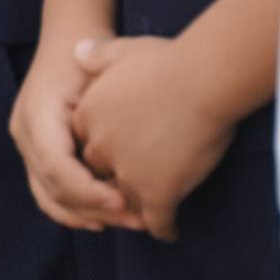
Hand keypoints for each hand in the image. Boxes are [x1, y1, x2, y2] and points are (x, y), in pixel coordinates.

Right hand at [10, 28, 137, 231]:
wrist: (69, 36)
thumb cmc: (92, 52)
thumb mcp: (102, 73)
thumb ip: (109, 110)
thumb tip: (125, 158)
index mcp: (38, 112)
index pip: (57, 167)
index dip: (89, 190)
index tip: (124, 199)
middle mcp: (24, 132)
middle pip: (53, 188)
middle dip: (96, 209)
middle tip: (138, 218)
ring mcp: (25, 145)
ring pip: (49, 197)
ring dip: (87, 215)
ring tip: (128, 221)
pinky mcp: (35, 153)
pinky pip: (49, 191)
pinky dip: (74, 210)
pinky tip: (103, 219)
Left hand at [66, 31, 233, 239]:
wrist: (202, 80)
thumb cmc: (170, 61)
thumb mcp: (124, 50)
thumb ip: (99, 56)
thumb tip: (78, 49)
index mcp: (90, 116)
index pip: (88, 146)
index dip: (106, 153)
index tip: (120, 157)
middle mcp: (101, 149)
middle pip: (102, 177)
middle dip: (114, 186)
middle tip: (131, 194)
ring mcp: (128, 175)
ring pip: (127, 203)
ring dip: (137, 211)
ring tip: (149, 217)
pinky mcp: (157, 194)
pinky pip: (157, 222)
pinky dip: (164, 228)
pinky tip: (171, 230)